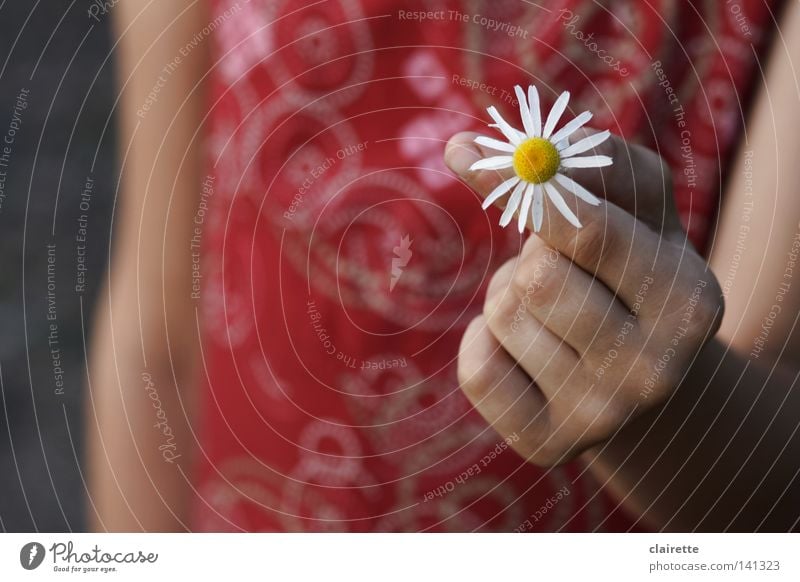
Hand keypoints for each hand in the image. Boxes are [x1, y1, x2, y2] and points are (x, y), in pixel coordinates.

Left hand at [444, 129, 723, 465]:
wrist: (641, 375)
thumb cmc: (631, 272)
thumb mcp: (633, 211)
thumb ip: (570, 166)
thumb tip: (460, 146)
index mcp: (687, 302)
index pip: (591, 232)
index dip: (533, 191)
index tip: (487, 161)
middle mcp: (651, 370)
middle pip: (537, 277)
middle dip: (533, 256)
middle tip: (559, 267)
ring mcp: (599, 417)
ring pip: (501, 315)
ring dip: (510, 299)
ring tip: (551, 314)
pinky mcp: (546, 444)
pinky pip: (477, 366)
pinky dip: (484, 342)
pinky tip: (523, 350)